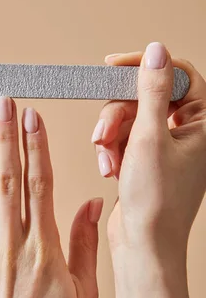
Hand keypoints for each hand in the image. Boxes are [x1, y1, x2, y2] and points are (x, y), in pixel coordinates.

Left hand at [0, 97, 102, 297]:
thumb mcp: (85, 293)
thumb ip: (85, 243)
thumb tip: (90, 202)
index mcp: (44, 248)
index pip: (40, 183)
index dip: (35, 146)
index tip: (32, 117)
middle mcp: (10, 246)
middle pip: (6, 179)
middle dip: (4, 136)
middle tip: (1, 103)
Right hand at [92, 42, 205, 260]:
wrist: (145, 245)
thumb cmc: (155, 201)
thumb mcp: (149, 138)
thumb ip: (151, 91)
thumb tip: (156, 52)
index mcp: (203, 123)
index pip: (176, 74)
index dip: (144, 67)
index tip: (113, 66)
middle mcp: (189, 131)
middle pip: (145, 97)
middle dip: (118, 115)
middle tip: (102, 134)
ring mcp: (167, 145)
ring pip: (130, 117)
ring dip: (111, 136)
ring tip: (107, 161)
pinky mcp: (148, 158)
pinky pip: (124, 137)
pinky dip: (112, 150)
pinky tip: (109, 169)